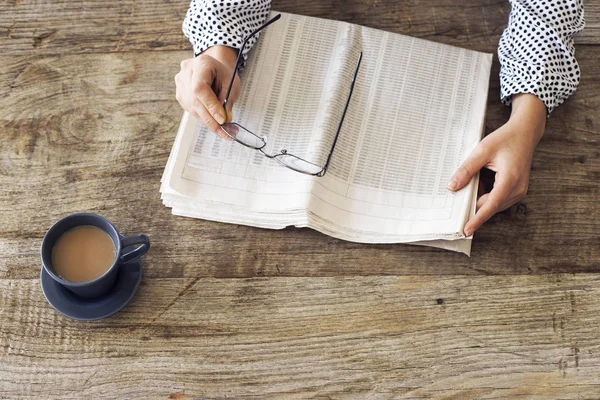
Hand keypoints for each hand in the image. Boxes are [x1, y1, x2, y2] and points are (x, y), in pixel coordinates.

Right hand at [175, 45, 240, 139]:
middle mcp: (186, 73)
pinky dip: (204, 119)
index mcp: (200, 64)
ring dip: (209, 122)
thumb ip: (227, 100)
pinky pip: (192, 110)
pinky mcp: (181, 95)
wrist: (214, 68)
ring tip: (225, 131)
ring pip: (193, 109)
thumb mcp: (231, 83)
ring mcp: (180, 84)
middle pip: (195, 101)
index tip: (223, 120)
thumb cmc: (223, 74)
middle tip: (226, 132)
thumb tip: (224, 120)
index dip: (210, 106)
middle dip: (211, 120)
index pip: (200, 88)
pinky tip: (216, 124)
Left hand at [447, 94, 546, 235]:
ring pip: (494, 204)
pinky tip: (479, 183)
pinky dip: (486, 195)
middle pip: (491, 207)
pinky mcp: (517, 190)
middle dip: (473, 208)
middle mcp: (518, 189)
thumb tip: (452, 187)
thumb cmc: (505, 139)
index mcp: (510, 180)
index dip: (477, 219)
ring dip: (480, 200)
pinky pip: (498, 199)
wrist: (525, 133)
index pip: (490, 206)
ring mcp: (519, 191)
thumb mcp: (482, 151)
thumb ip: (466, 170)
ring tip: (469, 188)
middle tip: (455, 208)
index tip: (466, 230)